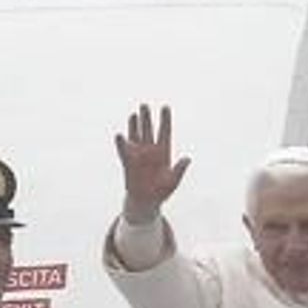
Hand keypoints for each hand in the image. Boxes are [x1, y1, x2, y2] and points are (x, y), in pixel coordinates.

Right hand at [114, 104, 191, 222]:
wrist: (146, 201)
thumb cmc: (161, 192)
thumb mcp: (173, 182)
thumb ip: (179, 170)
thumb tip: (188, 159)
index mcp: (164, 153)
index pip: (164, 132)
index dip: (165, 120)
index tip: (165, 107)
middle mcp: (150, 150)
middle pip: (149, 130)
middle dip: (147, 118)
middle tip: (145, 105)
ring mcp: (139, 154)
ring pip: (136, 135)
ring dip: (134, 125)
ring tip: (134, 113)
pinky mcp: (128, 161)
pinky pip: (124, 150)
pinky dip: (121, 143)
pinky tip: (120, 135)